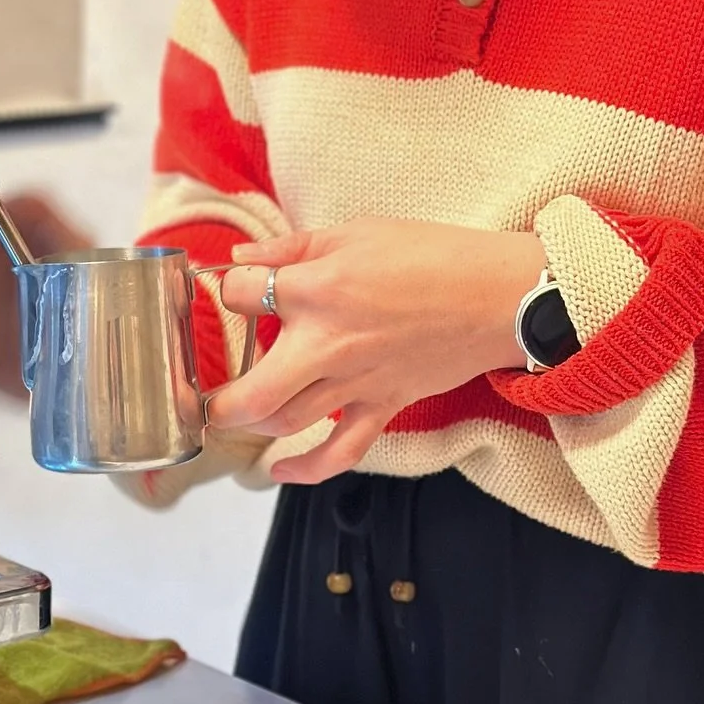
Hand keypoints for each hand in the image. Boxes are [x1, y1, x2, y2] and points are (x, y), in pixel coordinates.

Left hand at [207, 217, 545, 484]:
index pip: (242, 295)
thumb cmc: (431, 255)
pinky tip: (281, 471)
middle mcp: (328, 346)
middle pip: (253, 392)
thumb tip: (242, 258)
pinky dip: (307, 470)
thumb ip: (293, 248)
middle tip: (205, 393)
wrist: (497, 295)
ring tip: (236, 415)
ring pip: (287, 423)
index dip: (227, 288)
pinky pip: (341, 451)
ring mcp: (356, 384)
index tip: (232, 287)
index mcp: (318, 291)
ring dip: (253, 425)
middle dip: (219, 399)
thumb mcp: (355, 232)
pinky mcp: (384, 407)